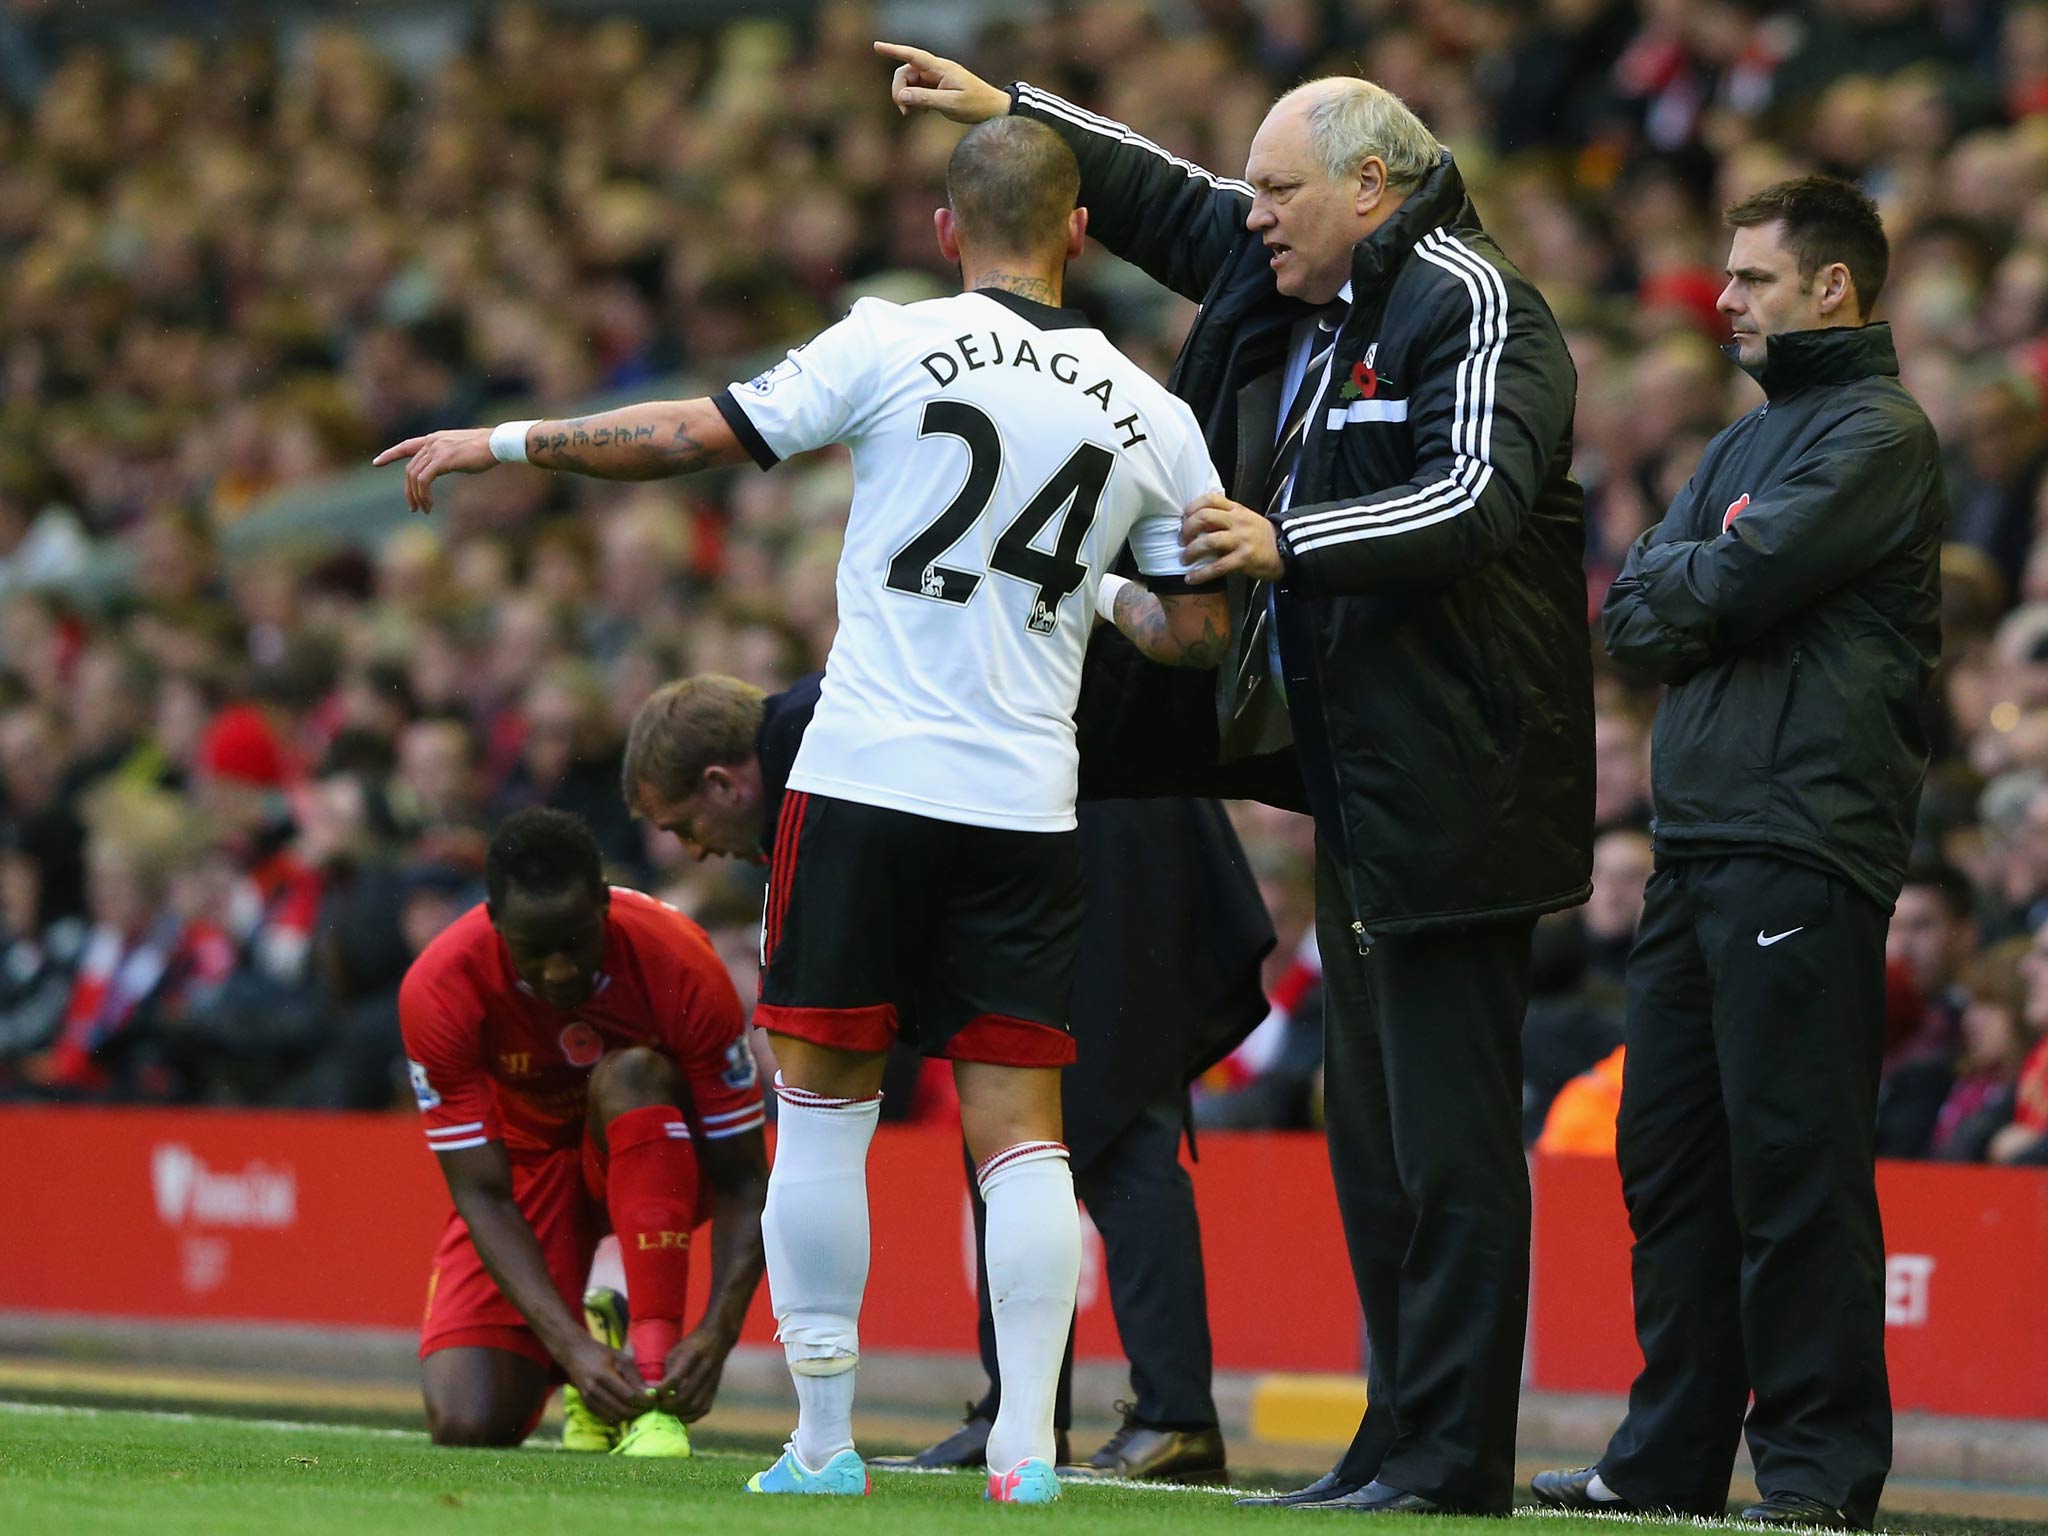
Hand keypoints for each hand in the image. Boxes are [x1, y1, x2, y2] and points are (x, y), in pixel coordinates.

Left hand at [371, 427, 497, 513]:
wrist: (497, 443)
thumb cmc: (486, 450)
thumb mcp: (462, 452)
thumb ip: (448, 457)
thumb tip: (445, 468)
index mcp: (435, 439)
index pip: (406, 446)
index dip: (390, 454)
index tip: (376, 462)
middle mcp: (432, 442)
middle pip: (410, 469)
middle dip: (408, 491)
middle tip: (413, 507)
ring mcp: (435, 450)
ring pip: (414, 477)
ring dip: (416, 496)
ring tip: (422, 509)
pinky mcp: (441, 460)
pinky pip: (423, 481)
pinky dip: (423, 495)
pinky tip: (429, 504)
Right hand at [562, 1333, 652, 1424]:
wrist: (575, 1355)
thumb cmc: (601, 1353)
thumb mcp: (621, 1358)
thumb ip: (635, 1376)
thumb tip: (649, 1392)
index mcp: (603, 1375)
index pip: (628, 1395)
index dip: (644, 1400)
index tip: (655, 1399)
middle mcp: (593, 1390)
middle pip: (622, 1409)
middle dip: (639, 1410)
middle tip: (650, 1406)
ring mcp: (588, 1400)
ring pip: (615, 1417)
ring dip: (630, 1416)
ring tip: (640, 1408)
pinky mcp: (587, 1405)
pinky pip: (606, 1419)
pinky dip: (619, 1417)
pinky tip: (627, 1409)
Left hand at [654, 1321, 735, 1422]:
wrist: (717, 1338)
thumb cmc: (691, 1345)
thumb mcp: (675, 1352)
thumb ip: (668, 1372)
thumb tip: (657, 1394)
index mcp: (692, 1355)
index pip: (676, 1378)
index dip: (662, 1390)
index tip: (652, 1393)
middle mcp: (704, 1369)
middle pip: (685, 1396)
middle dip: (669, 1405)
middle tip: (659, 1406)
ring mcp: (712, 1380)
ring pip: (695, 1405)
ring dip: (679, 1413)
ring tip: (668, 1411)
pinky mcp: (715, 1388)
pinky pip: (704, 1408)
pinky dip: (692, 1416)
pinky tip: (681, 1415)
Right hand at [873, 41, 1009, 122]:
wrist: (993, 110)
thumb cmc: (976, 105)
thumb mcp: (950, 104)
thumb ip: (925, 99)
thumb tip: (902, 96)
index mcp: (941, 68)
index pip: (913, 56)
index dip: (894, 51)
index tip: (877, 46)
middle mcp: (936, 70)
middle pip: (905, 73)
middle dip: (900, 90)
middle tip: (905, 111)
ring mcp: (936, 79)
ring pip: (909, 83)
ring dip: (906, 99)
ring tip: (913, 114)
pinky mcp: (936, 89)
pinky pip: (917, 91)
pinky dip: (914, 102)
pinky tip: (923, 113)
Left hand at [1182, 492, 1283, 583]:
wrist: (1285, 551)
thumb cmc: (1260, 536)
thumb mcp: (1245, 519)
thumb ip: (1225, 517)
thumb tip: (1197, 522)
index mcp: (1237, 509)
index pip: (1210, 499)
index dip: (1192, 507)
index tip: (1183, 518)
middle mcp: (1238, 521)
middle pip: (1204, 517)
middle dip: (1187, 529)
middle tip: (1181, 540)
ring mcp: (1241, 539)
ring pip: (1208, 541)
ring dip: (1190, 551)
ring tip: (1184, 559)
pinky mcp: (1244, 558)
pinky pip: (1217, 567)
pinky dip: (1200, 574)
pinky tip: (1191, 579)